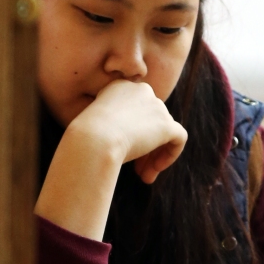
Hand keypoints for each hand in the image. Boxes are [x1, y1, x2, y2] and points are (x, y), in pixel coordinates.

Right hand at [71, 79, 187, 182]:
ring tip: (142, 176)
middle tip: (136, 170)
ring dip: (153, 156)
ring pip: (164, 132)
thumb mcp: (95, 126)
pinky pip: (179, 138)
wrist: (92, 141)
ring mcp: (156, 106)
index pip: (135, 109)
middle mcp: (141, 90)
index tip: (121, 151)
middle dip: (145, 147)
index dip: (132, 132)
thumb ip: (113, 126)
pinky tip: (154, 170)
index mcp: (120, 87)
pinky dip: (171, 155)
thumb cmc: (85, 139)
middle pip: (151, 121)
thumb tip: (130, 140)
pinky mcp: (166, 124)